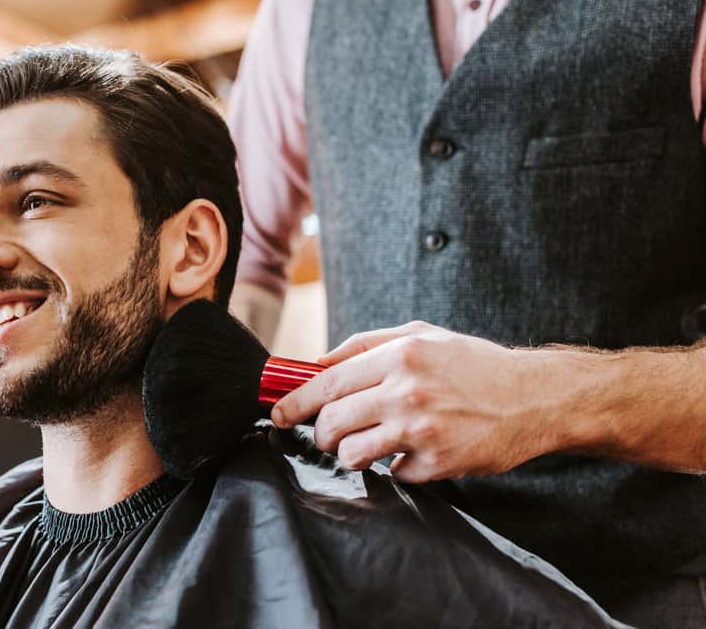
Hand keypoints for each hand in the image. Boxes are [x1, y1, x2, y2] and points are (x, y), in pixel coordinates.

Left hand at [271, 321, 567, 482]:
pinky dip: (397, 466)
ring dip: (351, 453)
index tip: (277, 414)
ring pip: (352, 453)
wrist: (532, 398)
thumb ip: (366, 345)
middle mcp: (407, 392)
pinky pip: (393, 473)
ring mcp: (422, 431)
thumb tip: (317, 363)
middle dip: (320, 433)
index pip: (327, 383)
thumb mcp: (421, 336)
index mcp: (399, 356)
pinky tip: (415, 451)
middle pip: (331, 422)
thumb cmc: (473, 364)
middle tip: (328, 434)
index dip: (294, 403)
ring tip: (369, 445)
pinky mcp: (437, 463)